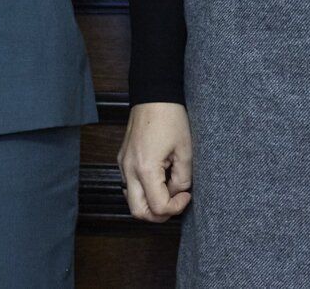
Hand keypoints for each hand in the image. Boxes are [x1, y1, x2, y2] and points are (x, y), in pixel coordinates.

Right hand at [119, 102, 193, 221]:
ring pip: (131, 201)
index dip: (177, 207)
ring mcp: (123, 164)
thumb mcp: (185, 150)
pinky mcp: (122, 159)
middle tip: (175, 203)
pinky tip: (158, 180)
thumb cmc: (170, 117)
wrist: (153, 94)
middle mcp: (129, 169)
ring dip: (150, 203)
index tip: (187, 195)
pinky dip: (143, 191)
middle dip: (159, 215)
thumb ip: (183, 178)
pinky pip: (129, 186)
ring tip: (168, 190)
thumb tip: (178, 192)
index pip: (158, 206)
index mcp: (146, 168)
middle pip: (138, 212)